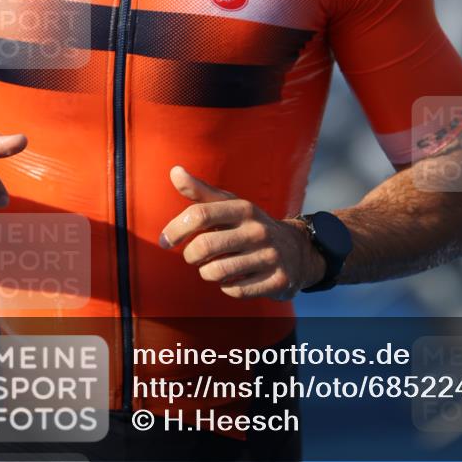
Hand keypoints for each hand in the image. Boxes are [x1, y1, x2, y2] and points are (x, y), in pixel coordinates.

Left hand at [159, 166, 325, 300]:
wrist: (296, 250)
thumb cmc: (250, 226)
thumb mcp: (230, 205)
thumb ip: (200, 192)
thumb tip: (174, 171)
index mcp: (244, 208)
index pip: (200, 214)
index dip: (175, 229)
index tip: (165, 240)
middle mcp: (258, 230)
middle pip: (204, 246)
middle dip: (190, 255)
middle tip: (193, 256)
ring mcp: (269, 255)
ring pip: (217, 271)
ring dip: (206, 273)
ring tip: (211, 267)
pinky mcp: (277, 280)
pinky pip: (236, 290)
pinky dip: (226, 287)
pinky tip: (232, 279)